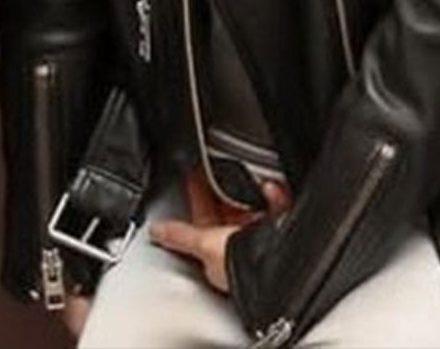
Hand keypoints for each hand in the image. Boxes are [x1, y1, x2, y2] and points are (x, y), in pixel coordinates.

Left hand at [144, 172, 285, 295]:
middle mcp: (238, 250)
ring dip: (253, 194)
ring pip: (254, 208)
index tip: (194, 178)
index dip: (197, 199)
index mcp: (217, 256)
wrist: (277, 269)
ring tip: (254, 184)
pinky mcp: (283, 232)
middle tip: (217, 171)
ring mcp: (261, 240)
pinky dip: (274, 197)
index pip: (203, 222)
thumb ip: (180, 236)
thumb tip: (156, 232)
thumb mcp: (203, 245)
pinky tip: (271, 190)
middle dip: (225, 192)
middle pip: (227, 213)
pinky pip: (277, 208)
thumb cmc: (240, 269)